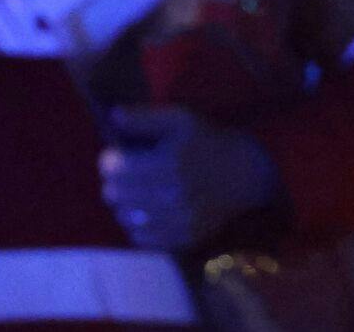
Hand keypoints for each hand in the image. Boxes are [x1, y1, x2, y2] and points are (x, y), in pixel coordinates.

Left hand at [99, 105, 281, 250]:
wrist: (244, 175)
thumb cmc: (207, 142)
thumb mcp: (181, 119)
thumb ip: (144, 116)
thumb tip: (113, 116)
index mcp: (170, 161)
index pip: (114, 168)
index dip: (109, 159)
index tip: (116, 155)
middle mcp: (174, 195)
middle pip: (115, 194)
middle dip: (114, 182)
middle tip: (125, 174)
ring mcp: (179, 221)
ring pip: (124, 217)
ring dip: (124, 204)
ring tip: (135, 192)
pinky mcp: (184, 239)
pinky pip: (141, 238)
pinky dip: (138, 225)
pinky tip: (147, 210)